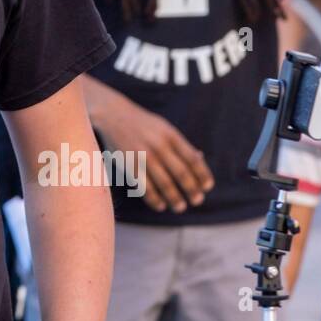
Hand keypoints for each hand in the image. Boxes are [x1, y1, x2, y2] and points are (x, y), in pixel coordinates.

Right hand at [89, 88, 214, 212]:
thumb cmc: (143, 123)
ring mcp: (143, 155)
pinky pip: (144, 186)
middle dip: (192, 190)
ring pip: (164, 182)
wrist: (112, 114)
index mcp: (170, 135)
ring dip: (174, 198)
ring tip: (180, 207)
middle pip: (181, 173)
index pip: (192, 159)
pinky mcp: (129, 164)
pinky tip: (161, 205)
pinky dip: (154, 198)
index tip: (208, 187)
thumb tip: (200, 159)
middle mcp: (158, 145)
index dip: (202, 174)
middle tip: (197, 201)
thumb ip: (180, 143)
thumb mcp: (164, 127)